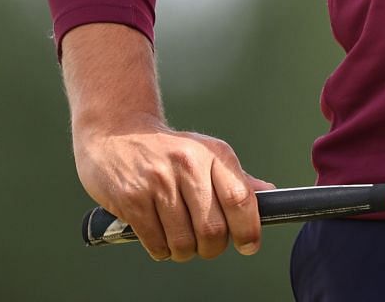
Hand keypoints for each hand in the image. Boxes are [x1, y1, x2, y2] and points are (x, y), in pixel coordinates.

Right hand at [73, 114, 274, 261]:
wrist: (116, 133)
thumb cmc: (166, 149)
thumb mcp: (205, 152)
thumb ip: (235, 178)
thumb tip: (268, 196)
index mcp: (212, 154)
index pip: (240, 198)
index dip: (248, 229)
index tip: (249, 244)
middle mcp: (187, 166)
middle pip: (212, 229)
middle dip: (212, 247)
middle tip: (208, 244)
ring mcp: (158, 182)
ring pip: (183, 242)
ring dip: (185, 251)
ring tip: (181, 238)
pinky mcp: (132, 199)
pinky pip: (156, 244)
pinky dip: (162, 250)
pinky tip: (161, 235)